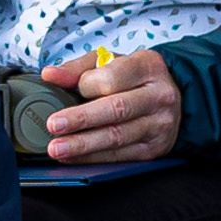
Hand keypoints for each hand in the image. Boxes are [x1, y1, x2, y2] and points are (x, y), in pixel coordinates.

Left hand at [40, 47, 183, 166]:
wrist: (170, 99)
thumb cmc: (134, 78)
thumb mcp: (110, 63)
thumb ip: (78, 68)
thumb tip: (50, 75)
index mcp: (148, 66)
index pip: (113, 77)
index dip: (87, 85)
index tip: (70, 90)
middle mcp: (159, 96)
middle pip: (117, 109)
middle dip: (82, 119)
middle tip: (54, 125)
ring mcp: (160, 124)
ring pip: (118, 137)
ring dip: (84, 145)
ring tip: (57, 148)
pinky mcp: (154, 148)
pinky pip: (120, 155)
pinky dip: (93, 157)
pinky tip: (73, 156)